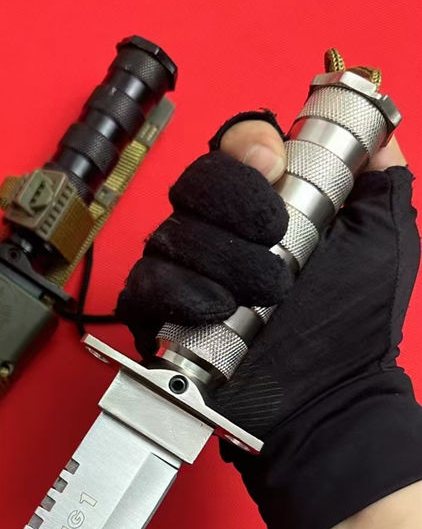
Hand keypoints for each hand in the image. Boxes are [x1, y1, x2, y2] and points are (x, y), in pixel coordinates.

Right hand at [116, 112, 421, 528]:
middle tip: (277, 253)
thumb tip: (373, 126)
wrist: (323, 402)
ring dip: (221, 263)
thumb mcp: (384, 242)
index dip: (246, 148)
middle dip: (237, 212)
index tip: (273, 167)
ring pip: (170, 232)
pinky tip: (215, 311)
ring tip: (259, 300)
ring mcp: (188, 272)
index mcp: (268, 206)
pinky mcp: (161, 313)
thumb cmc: (353, 330)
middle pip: (195, 182)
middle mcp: (222, 232)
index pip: (234, 145)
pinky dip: (179, 293)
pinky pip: (144, 283)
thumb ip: (378, 179)